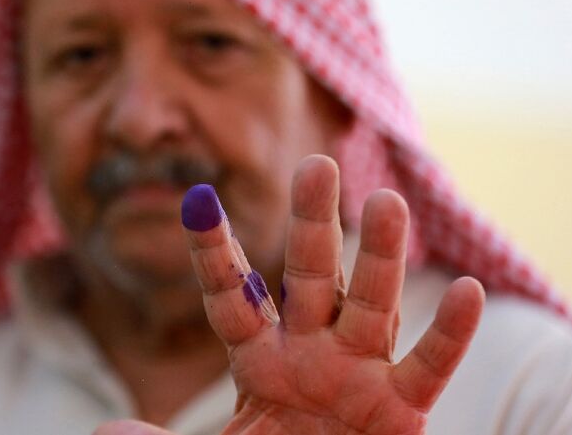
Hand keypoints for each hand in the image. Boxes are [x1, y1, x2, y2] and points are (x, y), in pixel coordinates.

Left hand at [96, 155, 484, 434]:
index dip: (216, 252)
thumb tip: (105, 432)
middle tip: (315, 164)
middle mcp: (310, 350)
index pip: (233, 297)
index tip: (197, 199)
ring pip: (370, 304)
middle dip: (312, 225)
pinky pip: (429, 366)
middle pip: (309, 277)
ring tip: (388, 202)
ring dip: (380, 257)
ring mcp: (358, 373)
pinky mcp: (401, 409)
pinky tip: (466, 290)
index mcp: (259, 357)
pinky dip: (449, 333)